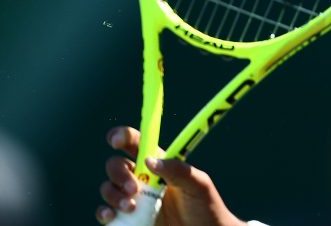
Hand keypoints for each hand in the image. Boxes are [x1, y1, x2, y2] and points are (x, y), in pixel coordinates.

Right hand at [97, 126, 246, 225]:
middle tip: (134, 188)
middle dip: (118, 173)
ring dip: (113, 194)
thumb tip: (150, 160)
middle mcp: (143, 179)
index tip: (115, 141)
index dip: (122, 136)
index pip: (137, 143)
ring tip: (131, 207)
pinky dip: (103, 212)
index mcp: (159, 165)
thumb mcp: (198, 185)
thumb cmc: (204, 207)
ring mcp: (133, 200)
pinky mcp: (127, 220)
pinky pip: (105, 212)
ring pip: (108, 188)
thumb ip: (178, 170)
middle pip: (116, 165)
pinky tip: (111, 215)